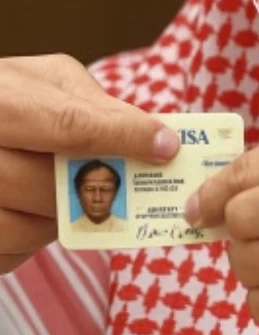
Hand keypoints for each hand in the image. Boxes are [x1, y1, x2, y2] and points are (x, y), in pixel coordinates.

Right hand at [0, 55, 179, 273]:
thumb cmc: (9, 95)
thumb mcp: (48, 81)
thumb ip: (94, 104)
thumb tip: (151, 136)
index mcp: (0, 103)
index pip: (71, 126)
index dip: (125, 139)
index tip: (166, 148)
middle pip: (48, 186)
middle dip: (92, 188)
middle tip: (119, 181)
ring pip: (26, 230)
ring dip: (63, 219)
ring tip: (68, 195)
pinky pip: (8, 253)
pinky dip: (30, 240)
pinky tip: (33, 211)